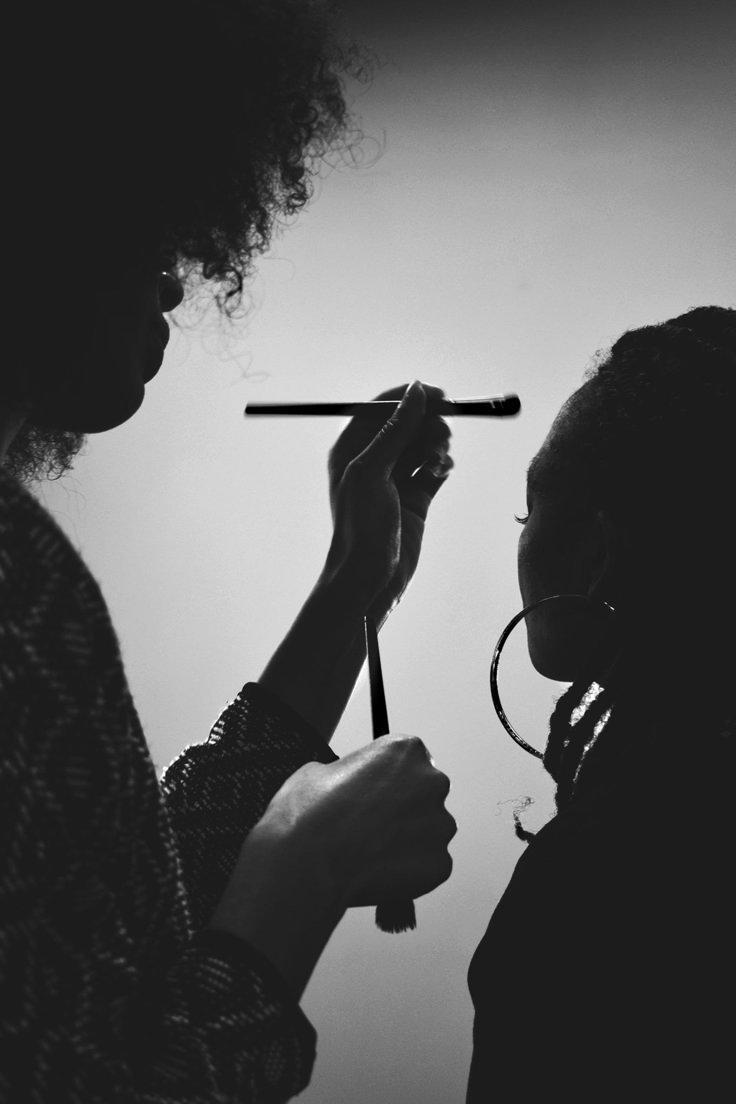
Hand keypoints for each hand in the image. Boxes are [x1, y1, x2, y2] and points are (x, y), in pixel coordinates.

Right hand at [250, 735, 455, 907]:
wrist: (307, 868)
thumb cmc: (309, 817)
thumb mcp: (318, 772)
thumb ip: (347, 772)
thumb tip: (345, 784)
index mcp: (404, 751)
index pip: (409, 758)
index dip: (389, 778)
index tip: (375, 793)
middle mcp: (430, 782)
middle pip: (425, 793)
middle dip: (404, 808)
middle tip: (372, 825)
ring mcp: (439, 824)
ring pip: (430, 831)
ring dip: (409, 840)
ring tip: (371, 852)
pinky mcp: (439, 863)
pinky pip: (428, 865)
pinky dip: (410, 871)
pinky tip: (379, 872)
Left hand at [325, 381, 452, 623]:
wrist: (369, 578)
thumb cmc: (360, 526)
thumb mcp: (372, 470)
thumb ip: (395, 430)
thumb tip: (417, 391)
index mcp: (351, 448)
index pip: (382, 408)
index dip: (411, 399)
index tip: (440, 397)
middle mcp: (372, 460)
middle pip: (407, 424)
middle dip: (428, 423)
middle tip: (444, 432)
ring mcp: (395, 479)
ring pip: (423, 445)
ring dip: (437, 444)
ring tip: (440, 457)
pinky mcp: (416, 499)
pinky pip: (434, 469)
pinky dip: (442, 465)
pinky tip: (444, 470)